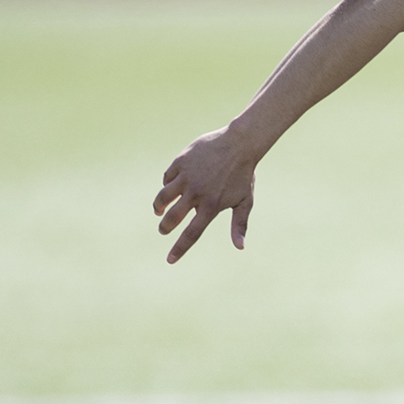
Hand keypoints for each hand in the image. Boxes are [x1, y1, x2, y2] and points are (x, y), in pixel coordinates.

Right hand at [153, 126, 258, 262]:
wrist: (240, 144)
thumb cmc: (244, 175)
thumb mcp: (245, 201)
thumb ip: (239, 224)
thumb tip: (240, 247)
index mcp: (212, 206)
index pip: (192, 233)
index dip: (179, 248)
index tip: (170, 260)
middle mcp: (196, 193)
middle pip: (172, 218)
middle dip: (165, 227)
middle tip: (163, 229)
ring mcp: (187, 177)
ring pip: (163, 197)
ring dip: (159, 206)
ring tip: (159, 209)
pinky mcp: (181, 162)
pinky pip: (167, 177)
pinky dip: (167, 183)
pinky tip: (171, 185)